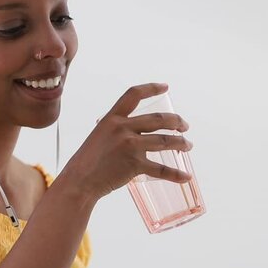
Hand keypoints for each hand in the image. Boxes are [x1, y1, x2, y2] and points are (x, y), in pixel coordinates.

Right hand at [62, 83, 192, 199]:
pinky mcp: (135, 165)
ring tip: (188, 146)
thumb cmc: (88, 160)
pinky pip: (161, 169)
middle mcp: (122, 128)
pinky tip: (185, 176)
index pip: (134, 95)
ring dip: (181, 143)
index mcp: (112, 118)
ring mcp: (130, 146)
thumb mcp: (99, 135)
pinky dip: (176, 173)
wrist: (80, 180)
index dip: (151, 88)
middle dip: (176, 122)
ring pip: (165, 141)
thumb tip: (135, 132)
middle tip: (184, 127)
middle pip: (159, 120)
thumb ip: (116, 130)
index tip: (165, 87)